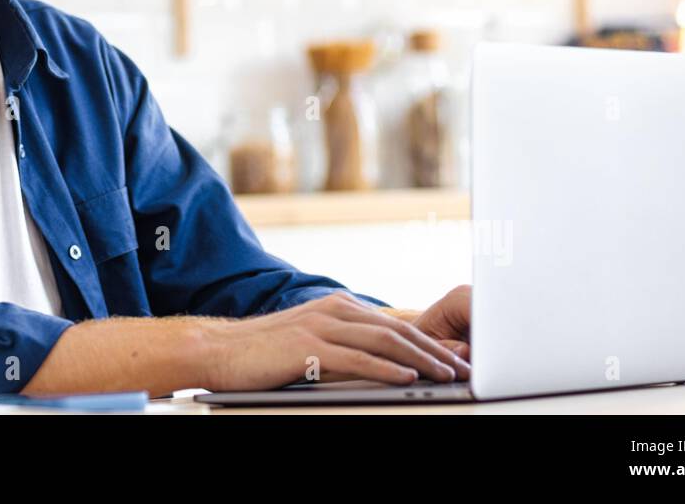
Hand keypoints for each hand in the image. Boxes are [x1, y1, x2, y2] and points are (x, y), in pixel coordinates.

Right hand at [199, 290, 472, 392]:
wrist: (221, 350)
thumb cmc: (265, 352)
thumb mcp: (313, 342)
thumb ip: (346, 346)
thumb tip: (386, 364)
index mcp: (338, 306)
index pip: (395, 324)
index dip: (430, 341)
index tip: (455, 357)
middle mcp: (334, 309)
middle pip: (397, 329)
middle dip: (435, 350)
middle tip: (463, 367)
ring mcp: (322, 325)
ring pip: (384, 341)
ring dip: (420, 359)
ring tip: (445, 374)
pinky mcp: (309, 346)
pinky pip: (357, 358)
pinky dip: (387, 367)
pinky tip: (407, 378)